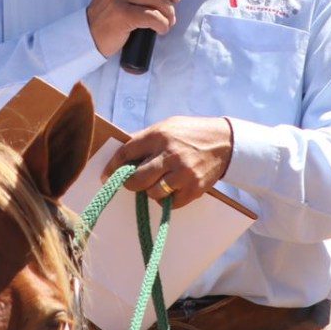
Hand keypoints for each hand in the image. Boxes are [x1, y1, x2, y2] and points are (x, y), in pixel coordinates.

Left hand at [103, 116, 232, 208]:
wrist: (225, 142)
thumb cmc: (191, 133)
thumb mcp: (167, 127)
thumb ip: (146, 139)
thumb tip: (123, 154)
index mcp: (159, 136)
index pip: (126, 153)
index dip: (113, 166)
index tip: (106, 176)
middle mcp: (170, 155)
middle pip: (136, 179)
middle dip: (129, 183)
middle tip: (132, 183)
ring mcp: (182, 174)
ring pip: (152, 193)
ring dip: (151, 191)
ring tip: (158, 183)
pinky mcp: (194, 189)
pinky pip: (170, 203)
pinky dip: (167, 199)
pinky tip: (172, 188)